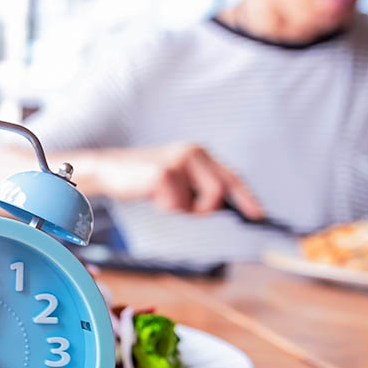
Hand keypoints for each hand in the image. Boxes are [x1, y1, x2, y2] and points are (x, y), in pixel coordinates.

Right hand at [77, 142, 262, 218]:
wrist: (109, 169)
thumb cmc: (143, 177)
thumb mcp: (177, 177)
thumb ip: (200, 185)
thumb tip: (225, 207)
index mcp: (198, 153)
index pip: (231, 176)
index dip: (246, 197)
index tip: (258, 215)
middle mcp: (192, 153)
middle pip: (219, 193)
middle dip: (203, 208)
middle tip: (181, 205)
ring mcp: (177, 162)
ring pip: (197, 203)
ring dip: (180, 208)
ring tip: (161, 195)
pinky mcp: (163, 174)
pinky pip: (176, 205)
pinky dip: (164, 207)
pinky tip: (151, 194)